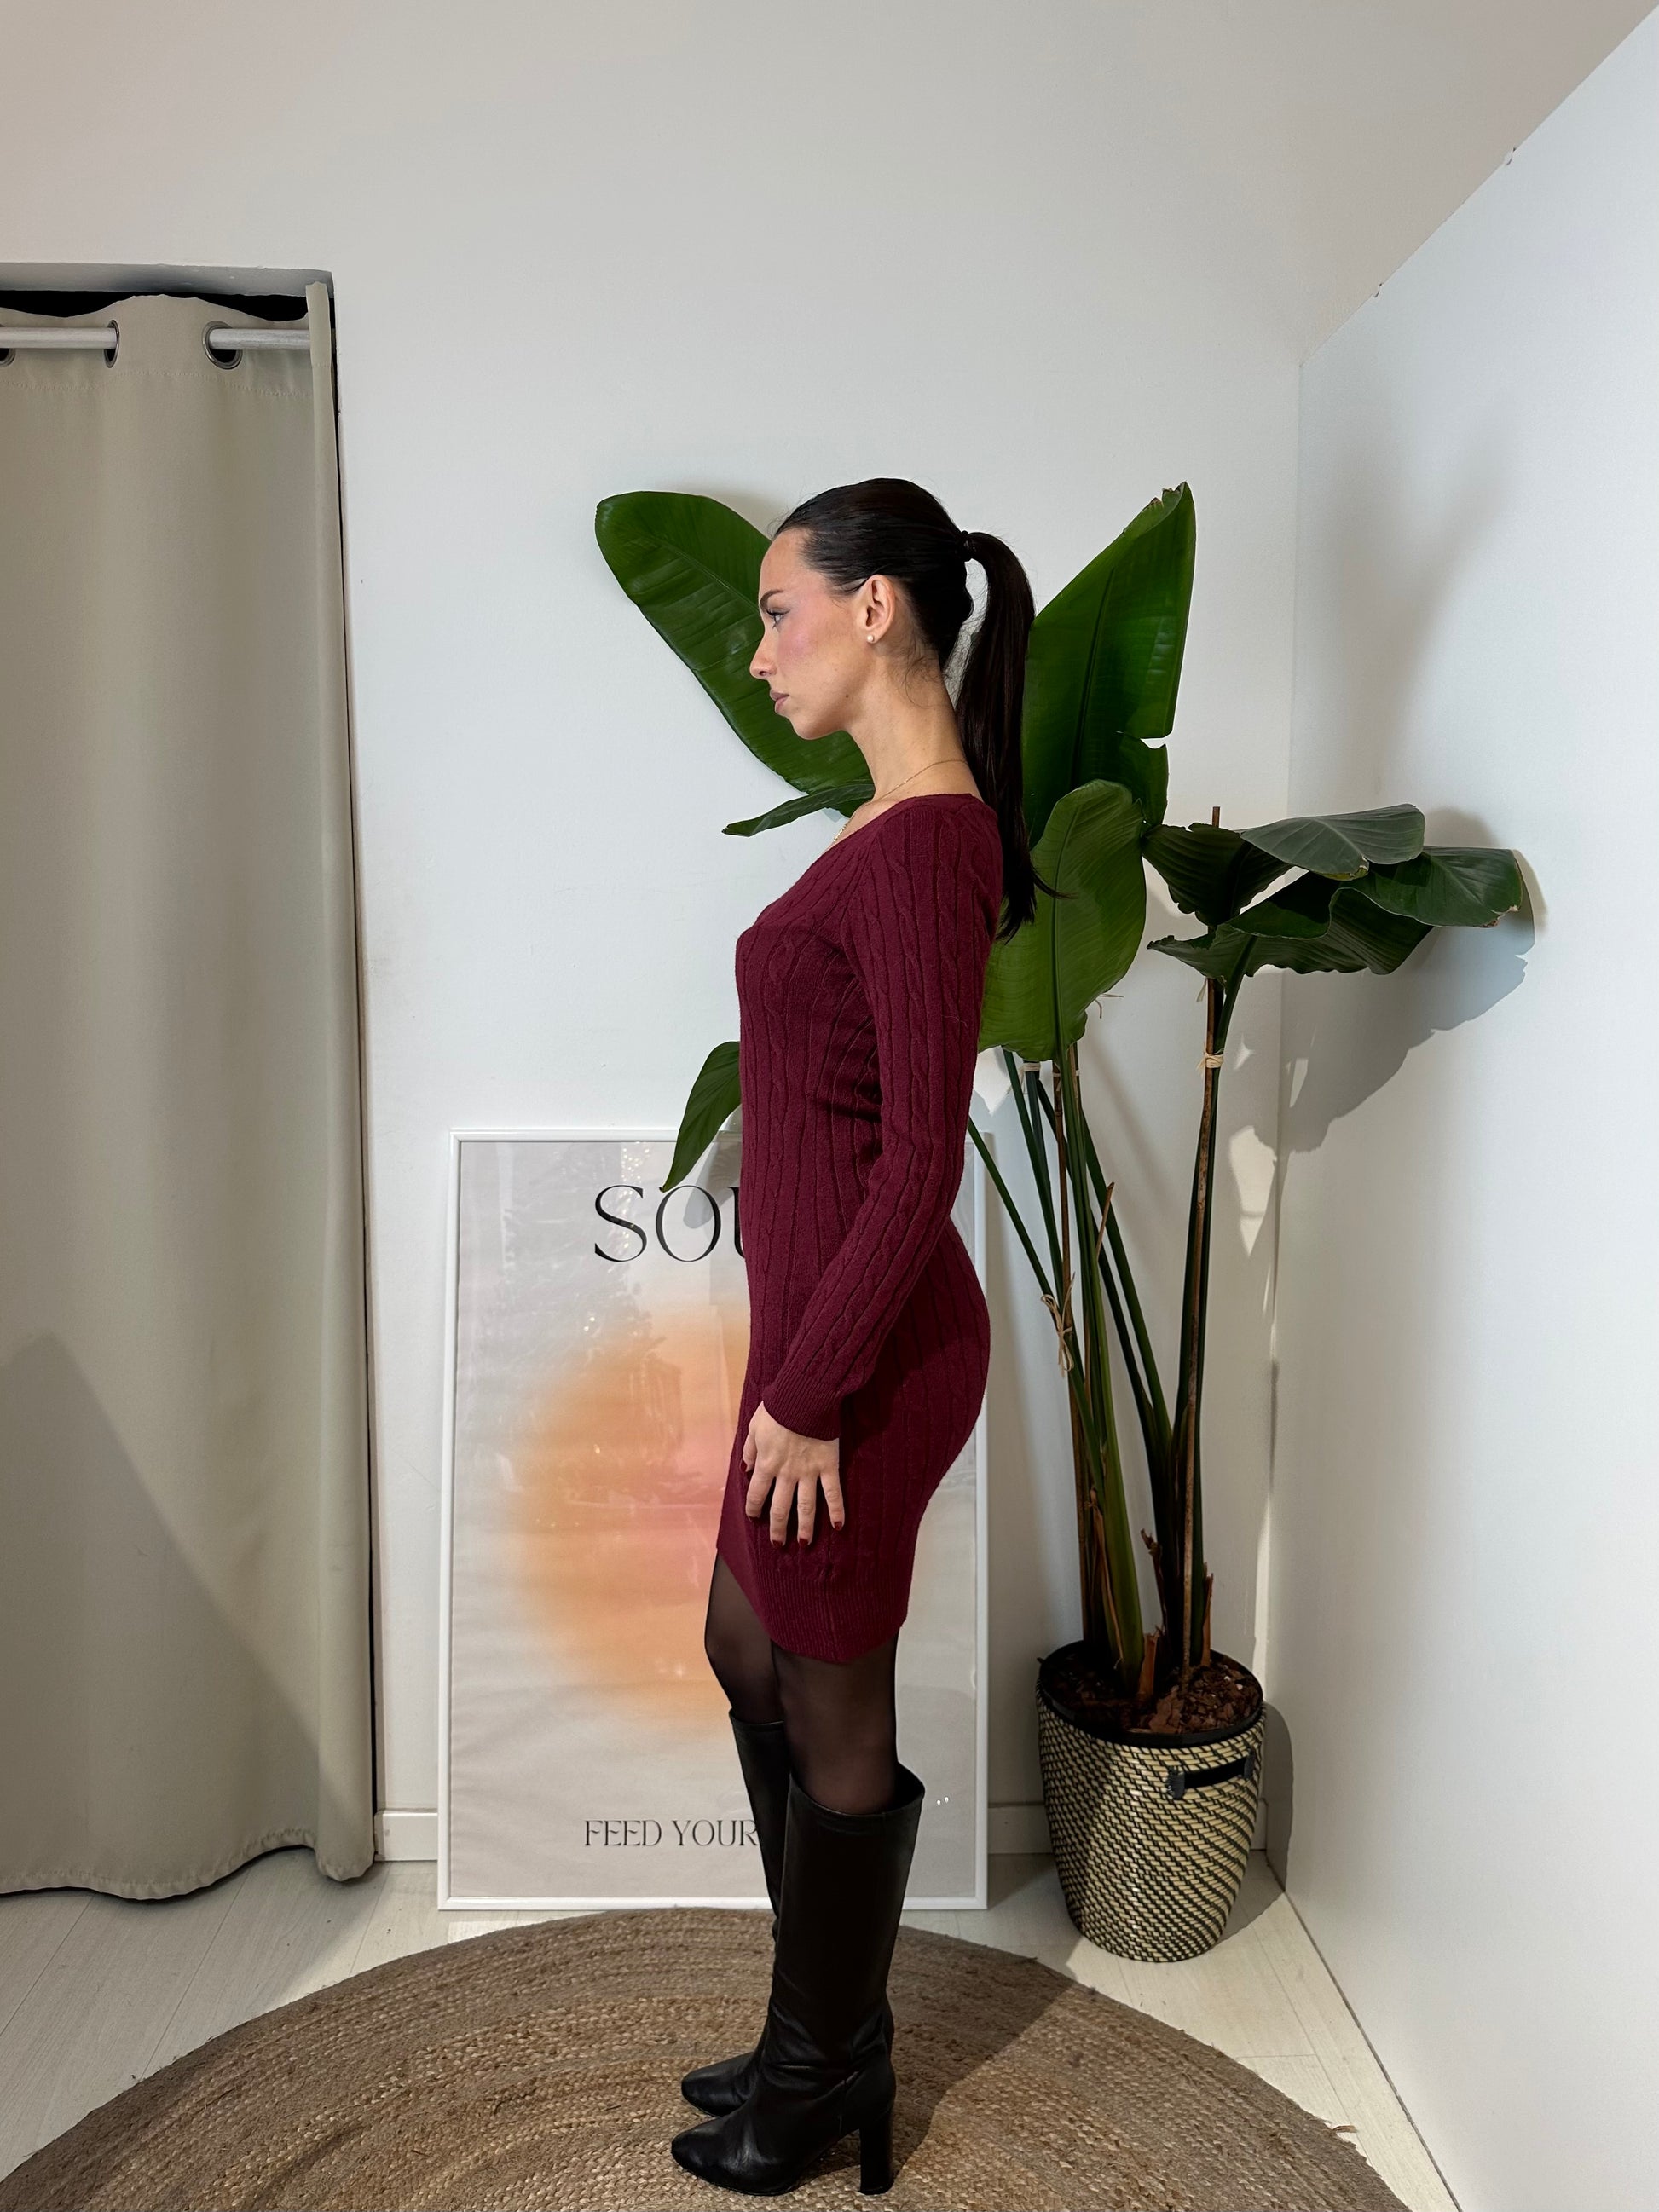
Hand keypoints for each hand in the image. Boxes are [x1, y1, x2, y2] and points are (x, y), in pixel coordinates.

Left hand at [743, 1400, 844, 1548]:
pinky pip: (834, 1493)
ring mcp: (809, 1472)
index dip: (754, 1509)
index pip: (756, 1494)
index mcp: (766, 1463)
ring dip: (805, 1528)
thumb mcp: (754, 1426)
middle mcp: (786, 1473)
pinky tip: (839, 1527)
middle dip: (778, 1529)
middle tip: (778, 1544)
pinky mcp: (829, 1466)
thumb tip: (745, 1468)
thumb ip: (750, 1449)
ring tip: (803, 1544)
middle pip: (780, 1508)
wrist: (805, 1395)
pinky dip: (837, 1510)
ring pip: (806, 1507)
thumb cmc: (778, 1407)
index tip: (754, 1517)